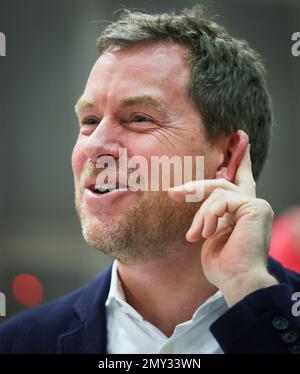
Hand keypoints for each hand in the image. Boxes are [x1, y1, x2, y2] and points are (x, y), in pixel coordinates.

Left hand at [168, 145, 277, 306]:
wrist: (236, 281)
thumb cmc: (223, 265)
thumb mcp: (211, 235)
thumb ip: (211, 216)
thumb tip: (202, 208)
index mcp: (244, 211)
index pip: (242, 180)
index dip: (240, 161)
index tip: (240, 139)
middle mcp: (253, 205)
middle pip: (220, 182)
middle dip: (195, 187)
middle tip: (173, 193)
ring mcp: (256, 205)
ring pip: (217, 191)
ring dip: (200, 215)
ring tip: (195, 236)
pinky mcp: (255, 207)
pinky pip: (221, 200)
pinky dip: (208, 216)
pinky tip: (207, 234)